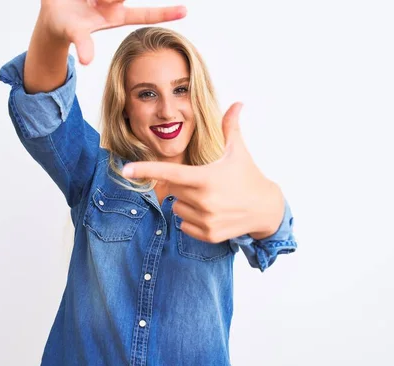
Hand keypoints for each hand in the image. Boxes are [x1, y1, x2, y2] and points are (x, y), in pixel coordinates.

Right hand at [40, 0, 186, 63]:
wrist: (52, 14)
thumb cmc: (67, 26)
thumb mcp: (76, 35)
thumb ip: (83, 44)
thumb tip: (87, 61)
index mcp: (116, 14)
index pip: (144, 15)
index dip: (165, 13)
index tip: (186, 11)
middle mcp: (115, 1)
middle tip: (97, 2)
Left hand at [122, 103, 285, 242]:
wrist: (267, 210)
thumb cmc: (249, 177)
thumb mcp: (238, 152)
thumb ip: (230, 127)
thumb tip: (238, 103)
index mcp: (206, 178)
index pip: (170, 173)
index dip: (146, 170)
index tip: (126, 170)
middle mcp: (203, 201)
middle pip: (173, 190)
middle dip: (183, 186)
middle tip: (206, 184)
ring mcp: (206, 220)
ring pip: (177, 209)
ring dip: (187, 204)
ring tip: (211, 200)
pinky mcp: (209, 235)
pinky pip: (184, 225)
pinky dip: (192, 220)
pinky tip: (212, 214)